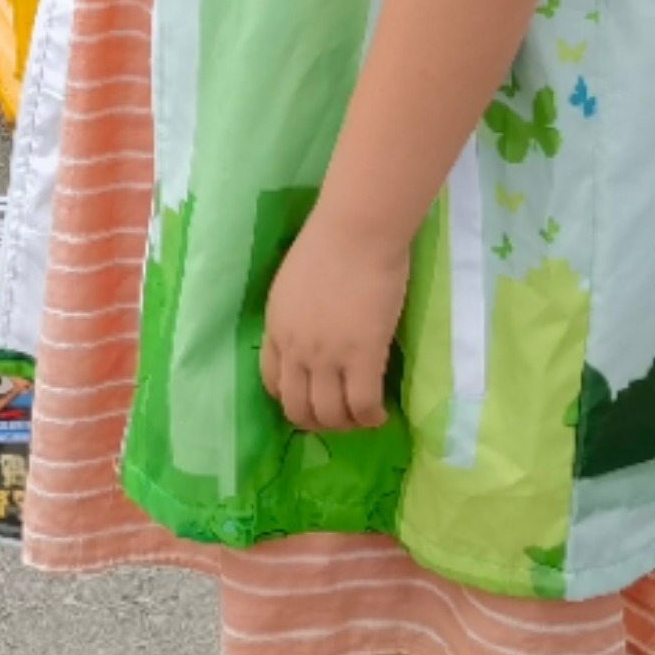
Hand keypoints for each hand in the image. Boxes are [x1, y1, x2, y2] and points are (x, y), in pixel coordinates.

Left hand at [259, 208, 411, 433]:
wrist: (356, 230)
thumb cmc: (329, 242)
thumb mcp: (292, 283)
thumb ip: (295, 314)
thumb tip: (313, 331)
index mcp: (276, 328)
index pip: (272, 382)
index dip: (292, 399)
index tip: (312, 399)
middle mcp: (295, 349)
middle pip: (297, 409)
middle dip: (318, 422)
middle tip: (340, 418)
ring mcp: (327, 357)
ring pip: (330, 415)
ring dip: (347, 424)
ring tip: (363, 417)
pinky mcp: (363, 358)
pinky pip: (363, 406)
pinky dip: (371, 417)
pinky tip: (381, 414)